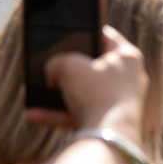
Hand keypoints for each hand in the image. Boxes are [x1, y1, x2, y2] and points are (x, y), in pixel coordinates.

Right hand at [28, 26, 146, 130]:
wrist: (109, 135)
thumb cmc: (97, 92)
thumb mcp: (68, 64)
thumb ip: (57, 62)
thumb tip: (53, 73)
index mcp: (127, 56)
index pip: (106, 35)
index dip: (88, 29)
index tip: (73, 28)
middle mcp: (129, 79)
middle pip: (95, 66)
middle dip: (72, 67)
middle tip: (52, 62)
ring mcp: (120, 102)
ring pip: (84, 93)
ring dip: (60, 94)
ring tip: (38, 91)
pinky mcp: (110, 122)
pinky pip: (79, 115)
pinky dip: (57, 115)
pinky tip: (33, 114)